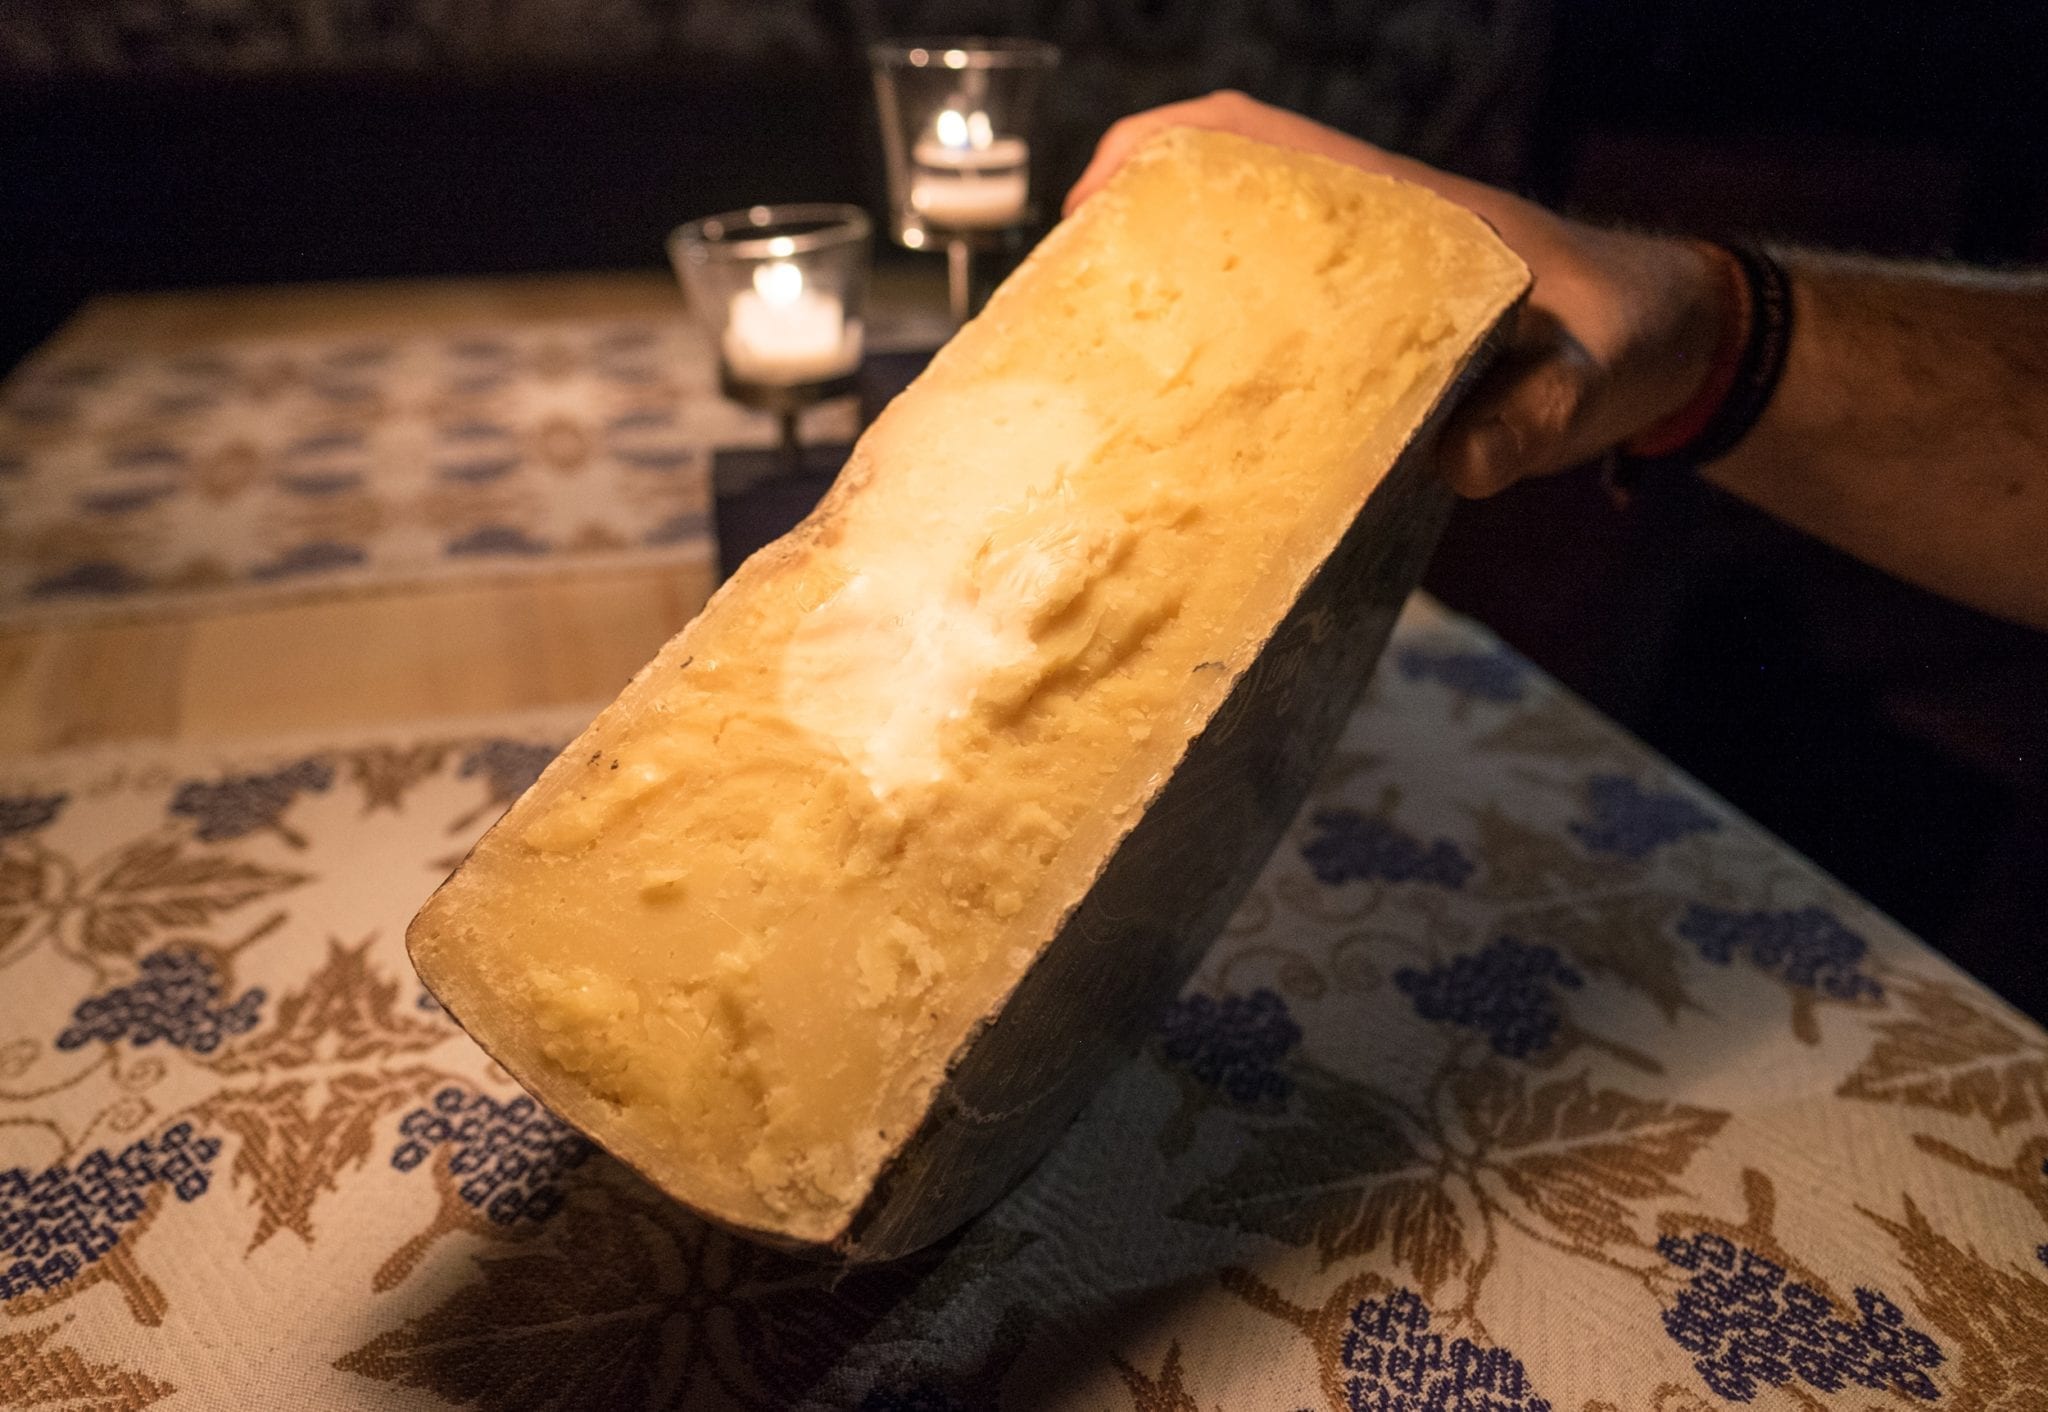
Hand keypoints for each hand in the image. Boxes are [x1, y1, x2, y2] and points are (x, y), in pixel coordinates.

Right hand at [1066, 93, 1726, 496]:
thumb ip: (1541, 411)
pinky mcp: (1362, 346)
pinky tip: (1176, 431)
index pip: (1250, 136)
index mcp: (1392, 209)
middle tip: (1059, 318)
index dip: (1156, 151)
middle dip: (1121, 234)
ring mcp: (1354, 292)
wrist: (1671, 346)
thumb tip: (1466, 462)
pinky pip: (1261, 334)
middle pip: (1208, 193)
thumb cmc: (1626, 333)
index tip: (1087, 209)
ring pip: (1227, 267)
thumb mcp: (1591, 373)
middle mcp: (1356, 239)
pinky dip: (1207, 359)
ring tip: (1092, 379)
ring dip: (1155, 297)